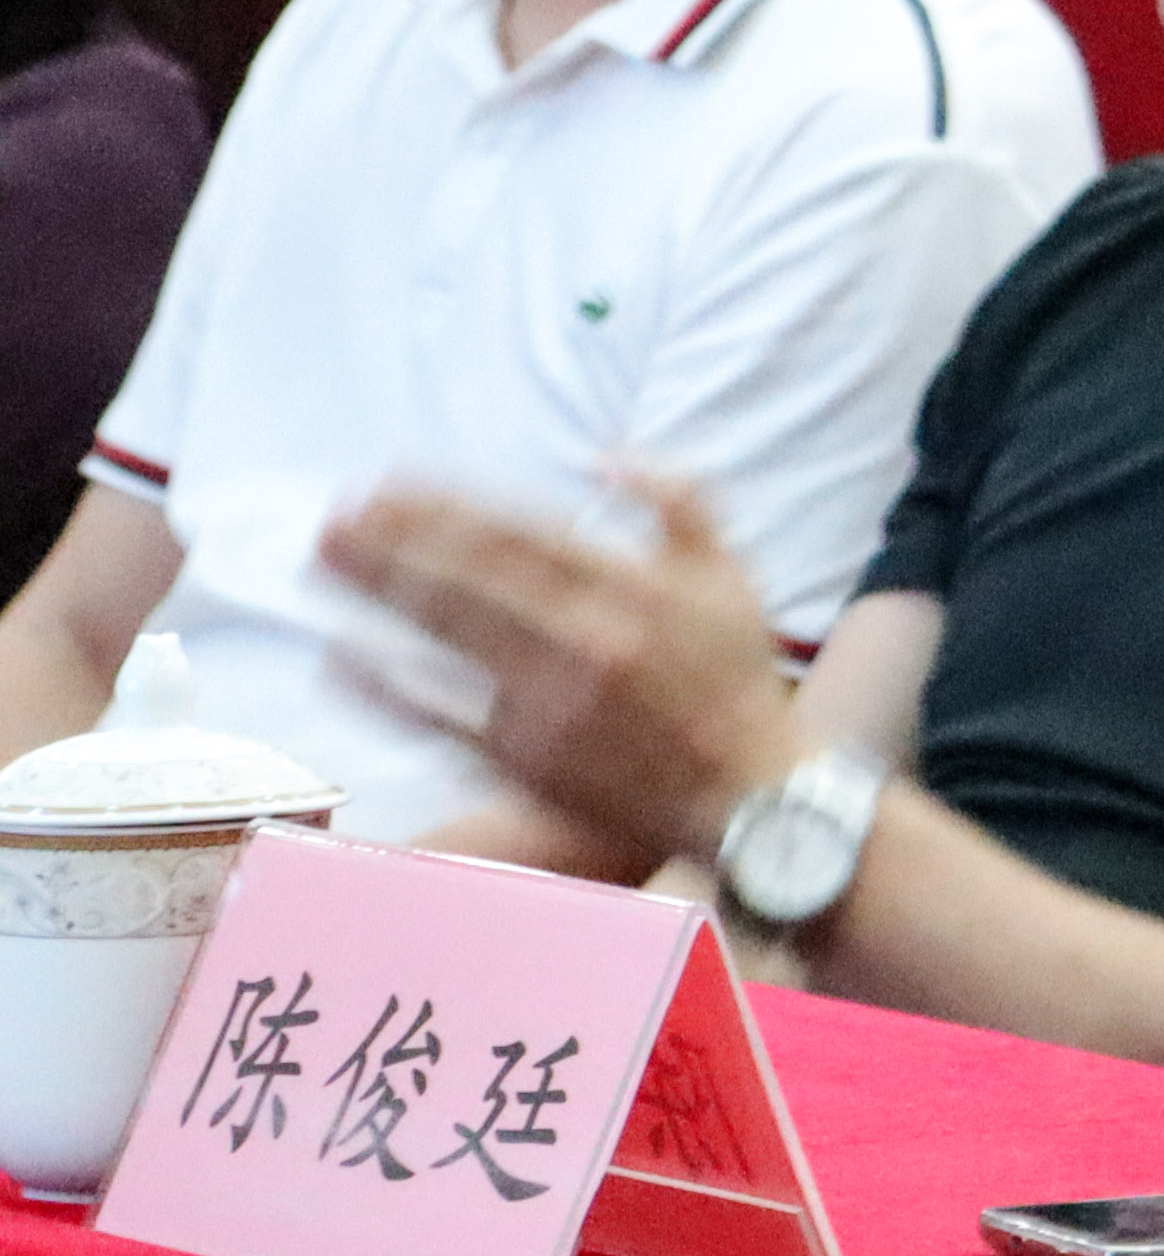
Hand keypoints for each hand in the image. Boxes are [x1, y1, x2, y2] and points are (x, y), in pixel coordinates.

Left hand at [317, 468, 804, 871]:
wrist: (749, 798)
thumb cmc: (738, 680)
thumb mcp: (731, 572)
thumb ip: (678, 499)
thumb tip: (603, 457)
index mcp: (632, 589)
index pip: (516, 531)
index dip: (443, 503)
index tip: (388, 479)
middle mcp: (582, 641)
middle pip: (464, 578)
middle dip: (390, 540)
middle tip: (332, 511)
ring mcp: (545, 706)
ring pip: (442, 638)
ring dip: (375, 595)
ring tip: (323, 562)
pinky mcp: (522, 762)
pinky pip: (435, 717)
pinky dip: (384, 686)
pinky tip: (341, 656)